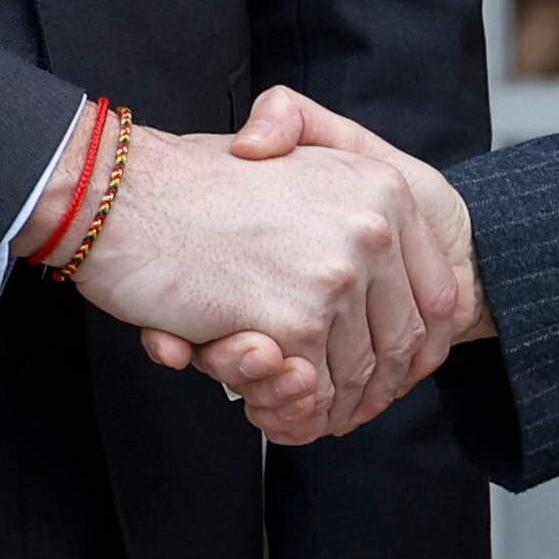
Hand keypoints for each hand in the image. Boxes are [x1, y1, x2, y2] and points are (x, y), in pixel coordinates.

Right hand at [58, 120, 459, 439]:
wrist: (122, 194)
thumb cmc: (195, 183)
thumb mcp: (293, 149)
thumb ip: (343, 186)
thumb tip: (380, 265)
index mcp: (384, 187)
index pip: (436, 295)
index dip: (412, 345)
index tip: (382, 369)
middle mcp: (375, 227)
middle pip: (401, 343)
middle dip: (366, 383)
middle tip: (323, 395)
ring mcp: (339, 275)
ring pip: (357, 377)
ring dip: (323, 402)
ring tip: (281, 391)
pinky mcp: (297, 321)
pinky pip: (314, 394)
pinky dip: (290, 409)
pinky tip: (259, 391)